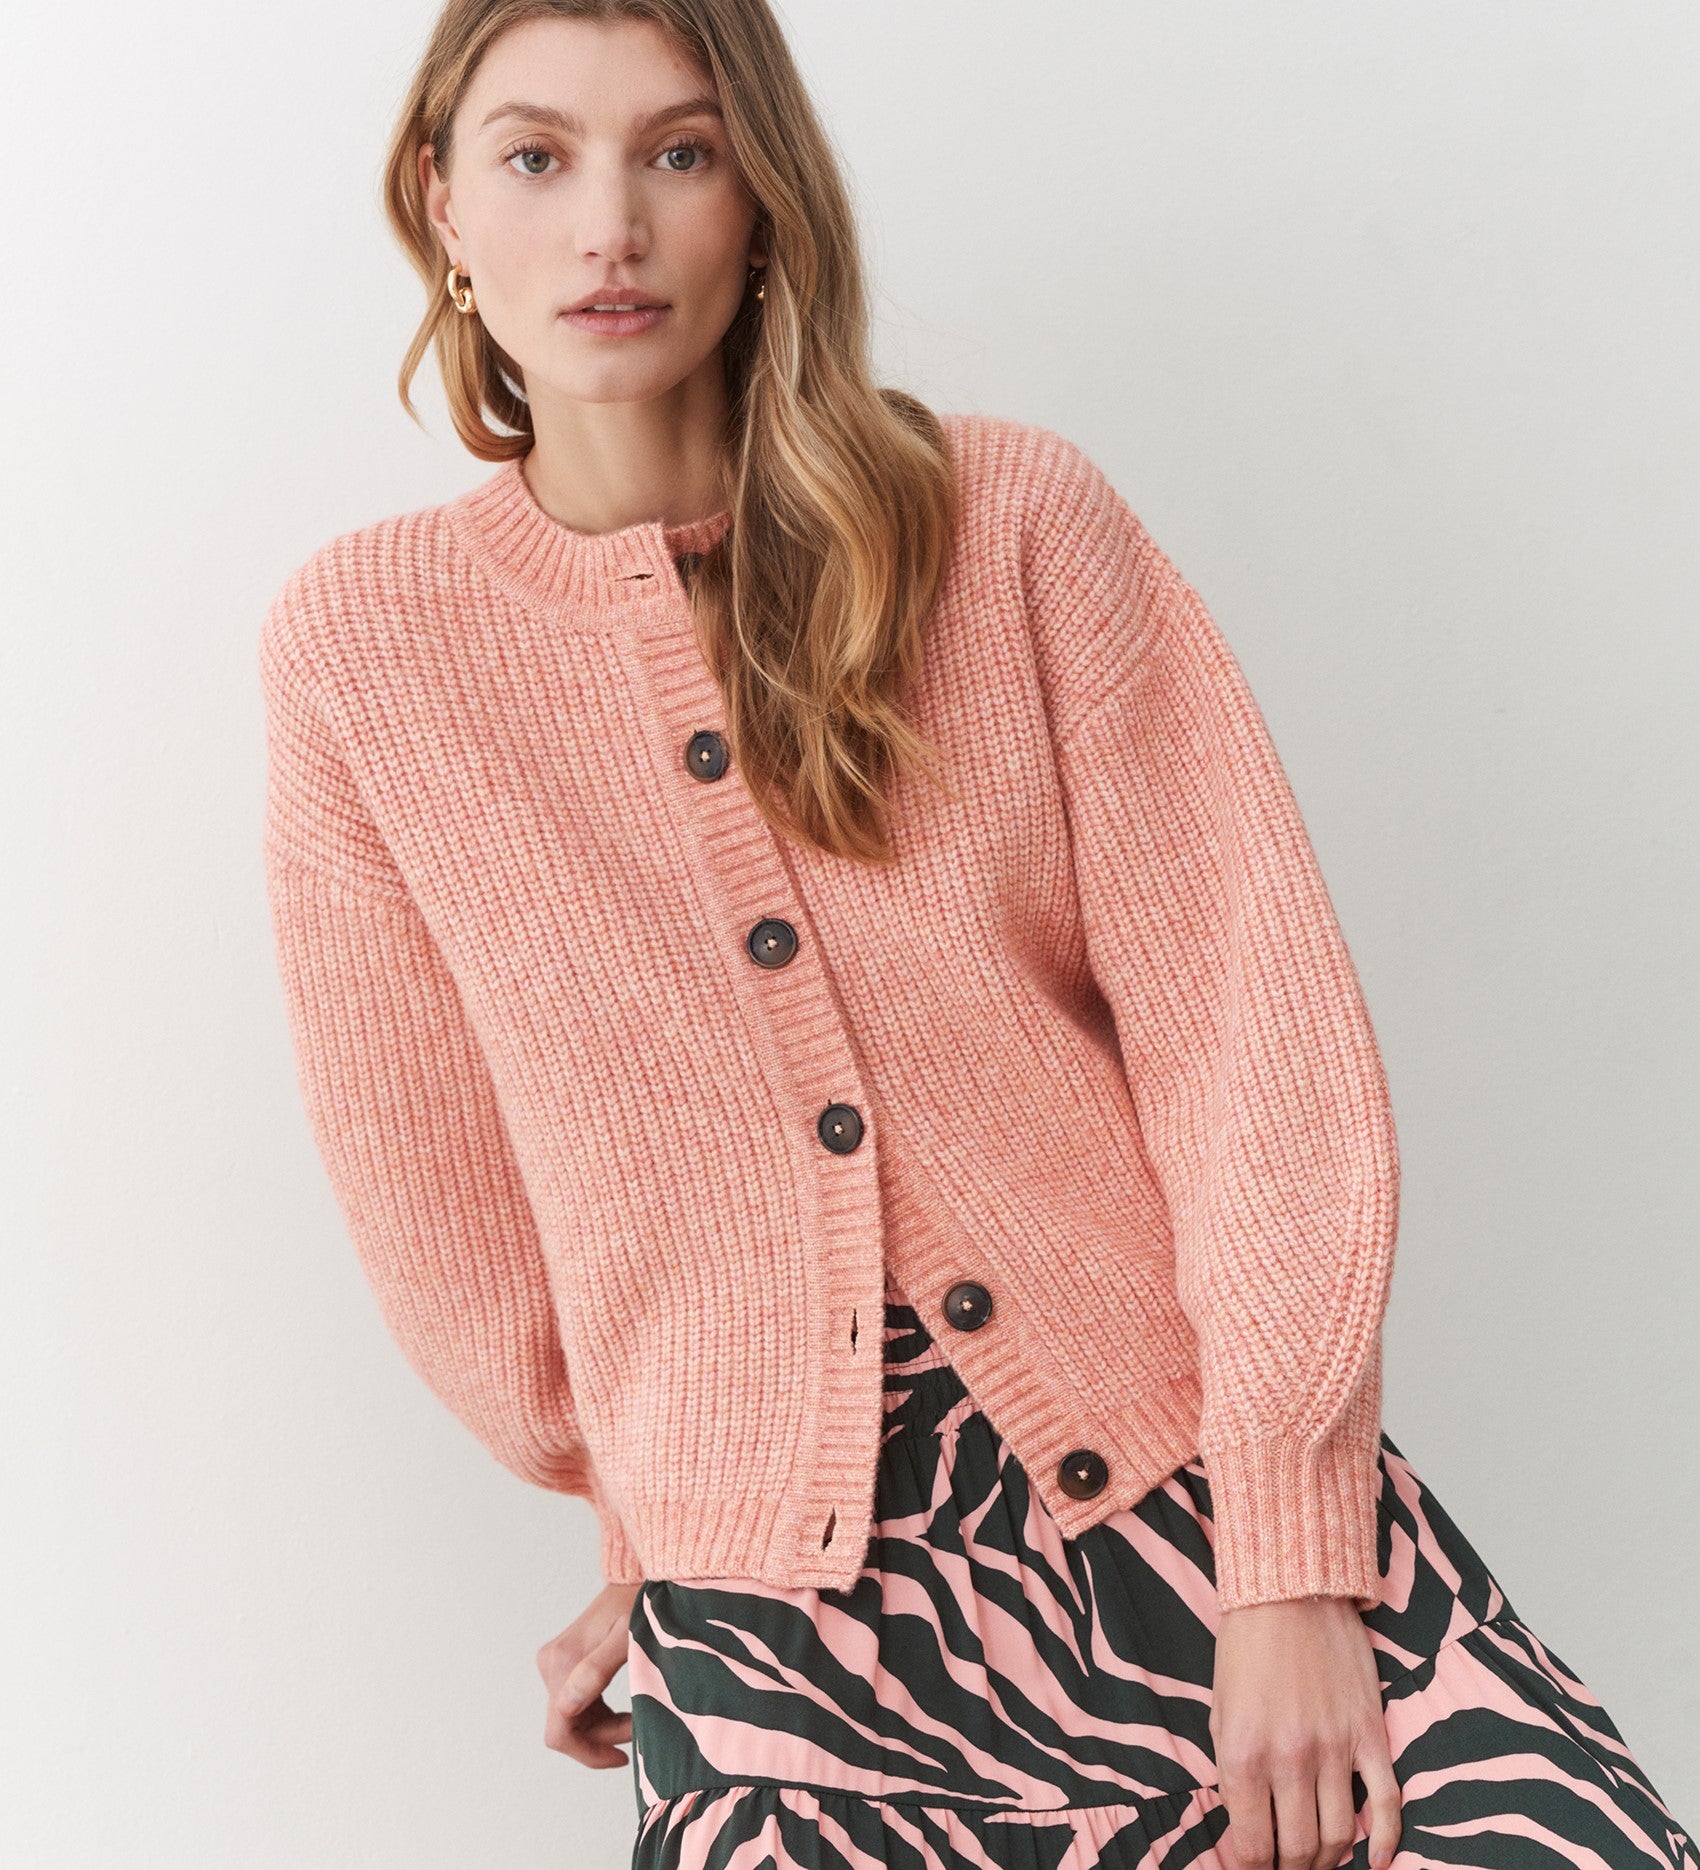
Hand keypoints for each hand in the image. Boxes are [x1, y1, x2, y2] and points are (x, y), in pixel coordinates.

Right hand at [536, 1580, 642, 1766]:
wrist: (637, 1578)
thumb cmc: (640, 1605)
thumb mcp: (627, 1638)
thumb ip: (596, 1670)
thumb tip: (566, 1707)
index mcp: (563, 1663)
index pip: (559, 1733)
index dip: (588, 1754)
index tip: (621, 1757)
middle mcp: (552, 1665)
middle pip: (569, 1727)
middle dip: (604, 1736)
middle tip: (640, 1727)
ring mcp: (556, 1664)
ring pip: (574, 1718)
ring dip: (604, 1726)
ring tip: (637, 1717)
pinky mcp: (564, 1664)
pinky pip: (577, 1704)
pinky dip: (601, 1713)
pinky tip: (625, 1709)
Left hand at [1211, 1595, 1401, 1869]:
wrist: (1289, 1590)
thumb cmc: (1247, 1649)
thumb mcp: (1221, 1712)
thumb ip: (1232, 1773)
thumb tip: (1246, 1826)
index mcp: (1244, 1753)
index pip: (1251, 1845)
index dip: (1250, 1868)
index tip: (1251, 1868)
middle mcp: (1291, 1759)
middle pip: (1297, 1850)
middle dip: (1289, 1869)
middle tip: (1285, 1866)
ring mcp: (1336, 1749)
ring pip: (1338, 1836)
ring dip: (1327, 1858)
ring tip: (1316, 1860)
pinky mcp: (1370, 1733)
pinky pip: (1386, 1803)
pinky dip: (1384, 1839)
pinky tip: (1376, 1859)